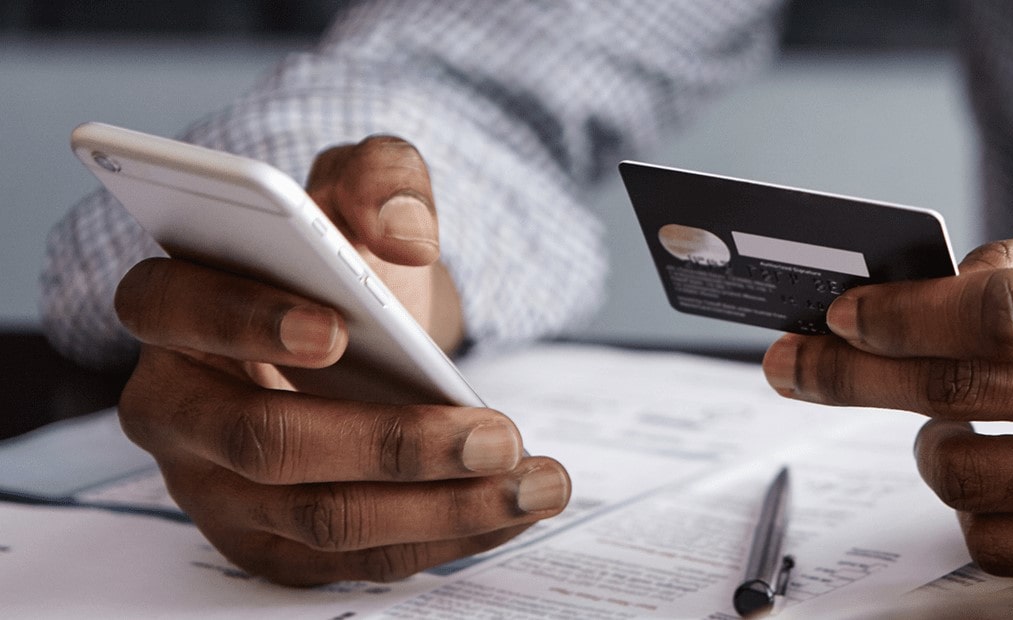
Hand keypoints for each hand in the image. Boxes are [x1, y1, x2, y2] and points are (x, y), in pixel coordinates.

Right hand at [113, 136, 569, 584]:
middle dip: (389, 444)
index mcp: (171, 305)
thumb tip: (402, 230)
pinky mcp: (271, 546)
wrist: (365, 334)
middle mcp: (175, 409)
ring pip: (321, 517)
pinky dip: (447, 537)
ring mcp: (217, 490)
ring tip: (535, 479)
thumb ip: (381, 178)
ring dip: (442, 506)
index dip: (245, 321)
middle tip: (494, 433)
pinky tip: (514, 506)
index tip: (336, 328)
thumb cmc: (343, 265)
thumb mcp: (364, 193)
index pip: (171, 309)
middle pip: (263, 442)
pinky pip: (358, 560)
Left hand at [761, 219, 1012, 594]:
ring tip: (955, 421)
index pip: (1002, 311)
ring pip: (966, 477)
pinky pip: (998, 545)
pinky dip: (975, 507)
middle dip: (857, 376)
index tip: (844, 315)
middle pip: (961, 395)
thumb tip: (929, 289)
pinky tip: (1006, 474)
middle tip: (799, 363)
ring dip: (930, 444)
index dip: (905, 315)